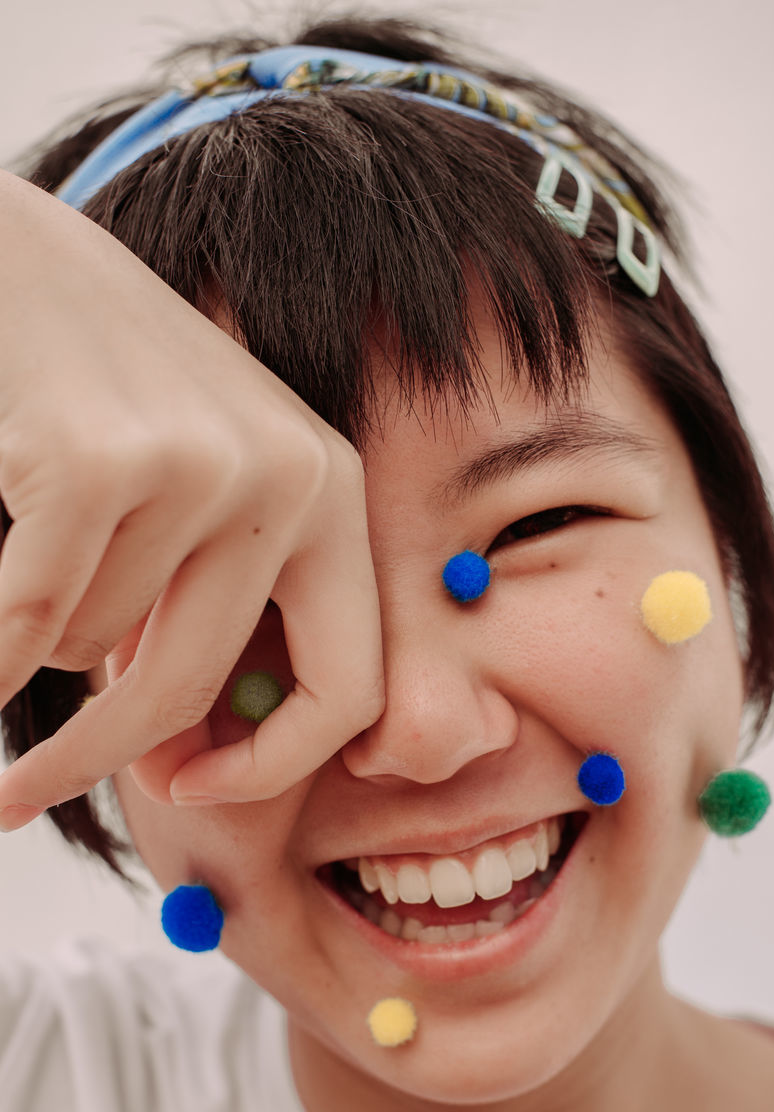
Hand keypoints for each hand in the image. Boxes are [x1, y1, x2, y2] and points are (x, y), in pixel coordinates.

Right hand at [0, 171, 383, 826]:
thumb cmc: (104, 395)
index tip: (190, 788)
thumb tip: (193, 763)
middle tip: (21, 799)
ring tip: (28, 557)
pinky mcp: (99, 460)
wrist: (9, 261)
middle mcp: (292, 476)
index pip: (350, 688)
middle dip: (98, 765)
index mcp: (334, 492)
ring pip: (95, 651)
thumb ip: (216, 609)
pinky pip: (30, 623)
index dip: (269, 767)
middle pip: (201, 692)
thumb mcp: (199, 497)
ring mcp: (202, 462)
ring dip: (38, 638)